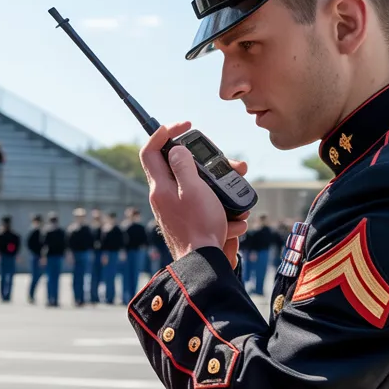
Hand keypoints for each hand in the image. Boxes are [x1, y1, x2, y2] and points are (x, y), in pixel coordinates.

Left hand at [139, 122, 248, 267]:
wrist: (202, 263)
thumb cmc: (198, 227)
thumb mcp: (193, 189)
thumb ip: (183, 165)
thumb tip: (177, 150)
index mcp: (160, 186)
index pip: (150, 151)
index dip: (164, 132)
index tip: (185, 125)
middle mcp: (164, 197)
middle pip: (180, 167)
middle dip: (206, 163)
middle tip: (228, 164)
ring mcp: (175, 209)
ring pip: (197, 187)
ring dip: (220, 188)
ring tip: (237, 197)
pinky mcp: (187, 220)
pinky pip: (205, 207)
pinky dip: (221, 208)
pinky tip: (234, 219)